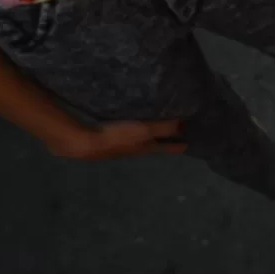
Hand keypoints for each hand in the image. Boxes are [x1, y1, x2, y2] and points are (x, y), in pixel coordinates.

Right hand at [48, 119, 186, 160]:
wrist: (85, 144)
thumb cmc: (118, 138)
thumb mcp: (144, 132)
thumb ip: (163, 129)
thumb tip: (184, 125)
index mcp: (146, 148)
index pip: (166, 148)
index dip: (177, 146)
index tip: (189, 144)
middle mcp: (136, 150)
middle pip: (155, 146)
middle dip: (166, 141)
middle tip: (177, 133)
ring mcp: (123, 147)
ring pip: (143, 142)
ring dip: (152, 136)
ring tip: (158, 126)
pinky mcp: (112, 140)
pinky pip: (131, 135)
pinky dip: (138, 130)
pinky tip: (134, 123)